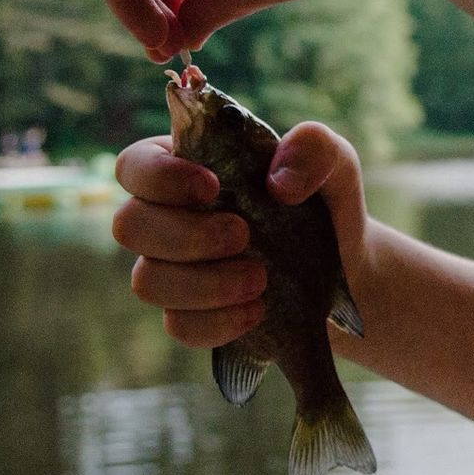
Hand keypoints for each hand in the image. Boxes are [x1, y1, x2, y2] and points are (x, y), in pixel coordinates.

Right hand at [112, 121, 368, 346]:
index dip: (159, 177)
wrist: (345, 266)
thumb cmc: (323, 202)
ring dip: (202, 284)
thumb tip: (279, 181)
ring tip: (260, 279)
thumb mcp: (334, 164)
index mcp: (186, 165)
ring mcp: (173, 269)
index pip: (135, 164)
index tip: (211, 186)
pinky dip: (216, 322)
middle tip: (242, 234)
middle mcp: (167, 216)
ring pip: (147, 281)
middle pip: (128, 226)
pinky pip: (178, 325)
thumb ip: (314, 149)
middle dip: (184, 235)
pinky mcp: (191, 313)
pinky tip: (257, 310)